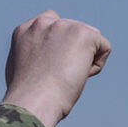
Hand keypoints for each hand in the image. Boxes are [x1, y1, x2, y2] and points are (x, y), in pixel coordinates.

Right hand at [0, 10, 111, 126]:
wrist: (33, 103)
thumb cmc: (28, 97)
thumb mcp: (23, 69)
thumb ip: (36, 54)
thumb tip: (52, 57)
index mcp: (25, 30)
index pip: (54, 23)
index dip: (60, 45)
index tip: (53, 66)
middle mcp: (43, 23)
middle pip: (74, 31)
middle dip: (73, 54)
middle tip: (57, 78)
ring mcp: (63, 26)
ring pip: (91, 38)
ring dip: (85, 59)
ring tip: (67, 78)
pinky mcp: (83, 33)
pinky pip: (104, 47)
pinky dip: (97, 66)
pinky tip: (79, 77)